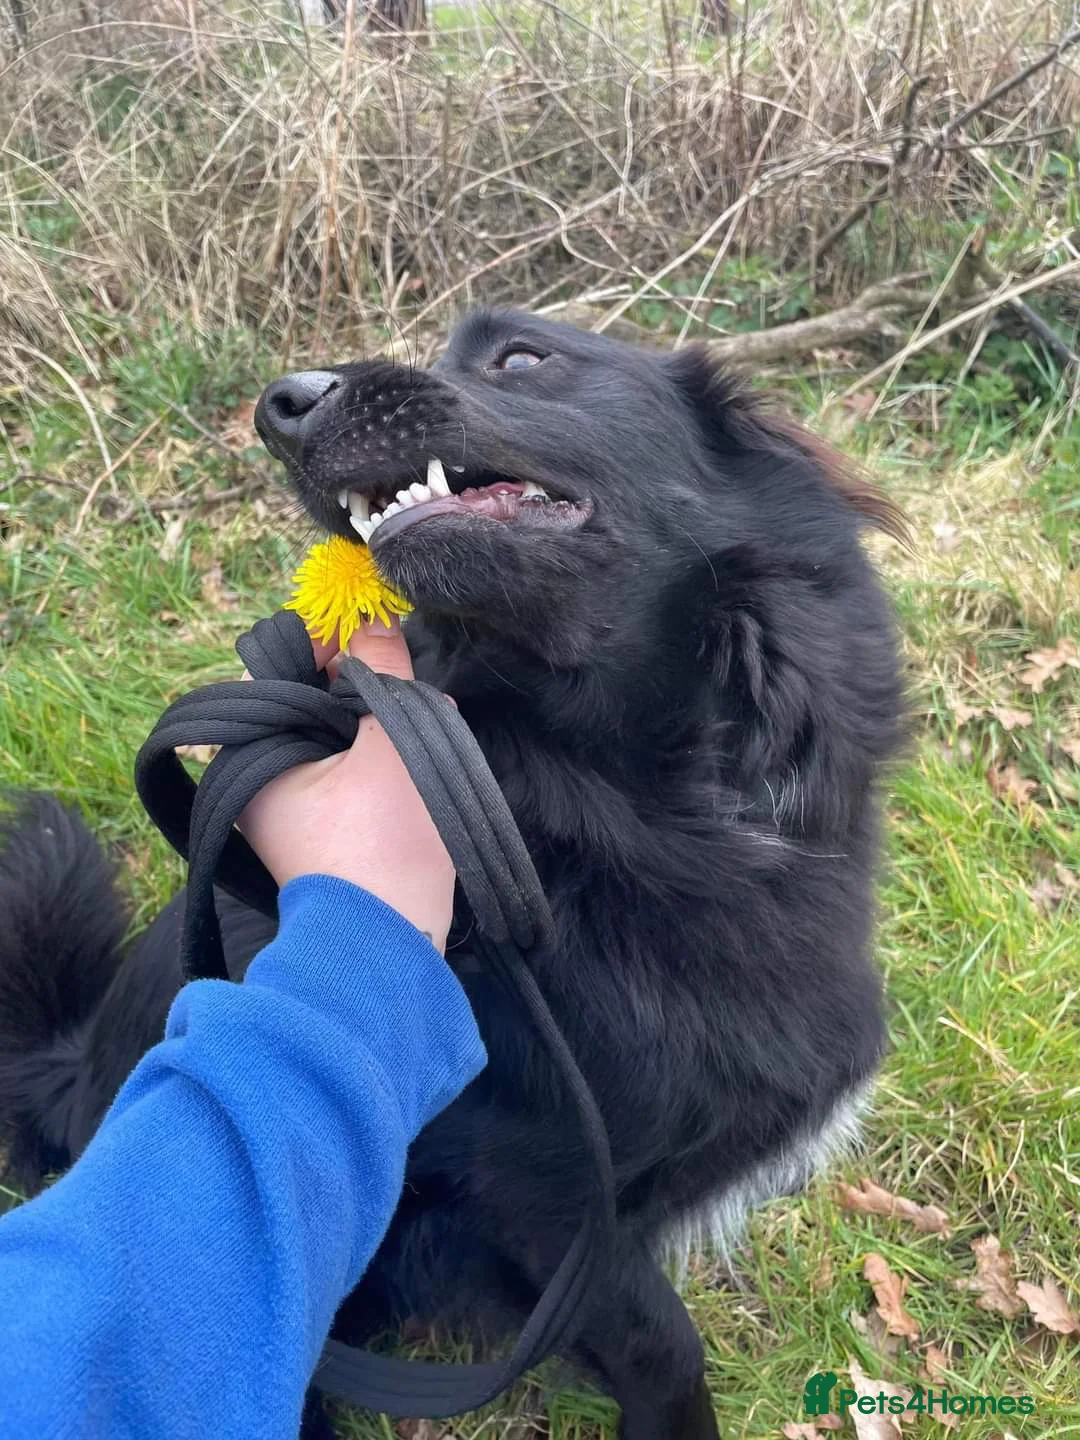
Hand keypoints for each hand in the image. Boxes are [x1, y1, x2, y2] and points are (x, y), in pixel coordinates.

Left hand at [238, 619, 455, 951]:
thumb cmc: (381, 842)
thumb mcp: (389, 741)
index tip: (377, 636)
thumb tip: (375, 620)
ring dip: (382, 725)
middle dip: (368, 688)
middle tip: (414, 688)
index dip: (330, 642)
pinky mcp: (319, 834)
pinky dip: (379, 761)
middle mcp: (257, 778)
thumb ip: (381, 671)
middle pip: (313, 700)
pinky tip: (421, 763)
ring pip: (336, 736)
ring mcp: (287, 810)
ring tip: (431, 726)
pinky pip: (345, 774)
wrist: (387, 944)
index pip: (280, 666)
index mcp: (252, 751)